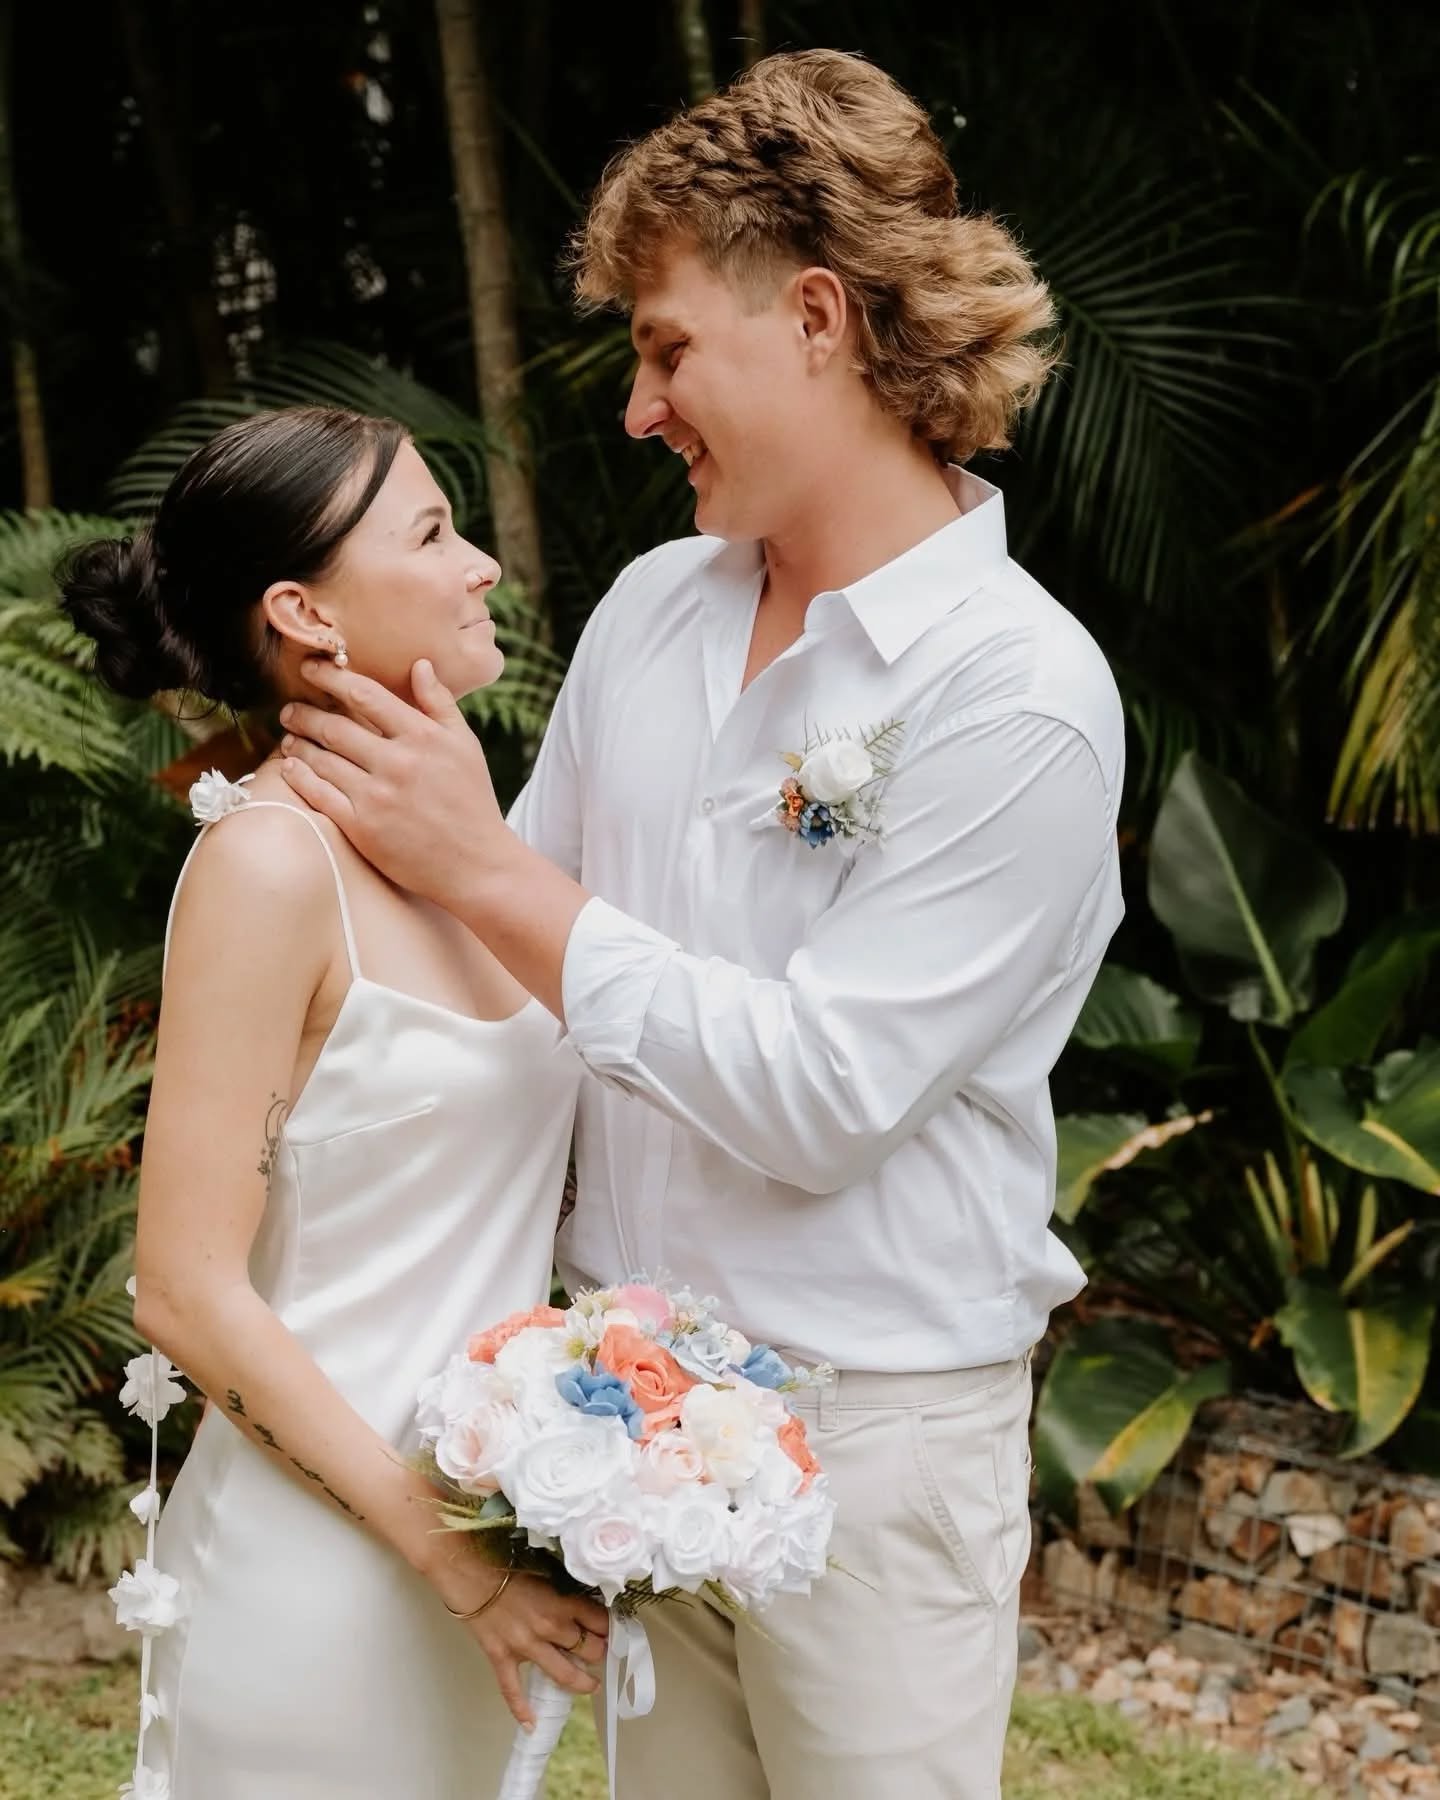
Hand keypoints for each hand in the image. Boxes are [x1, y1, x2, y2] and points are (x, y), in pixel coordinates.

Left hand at [277, 659, 514, 909]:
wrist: (477, 864)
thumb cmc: (472, 801)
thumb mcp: (466, 745)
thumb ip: (440, 704)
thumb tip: (419, 665)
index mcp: (423, 736)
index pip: (365, 695)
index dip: (331, 677)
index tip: (312, 667)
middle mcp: (397, 762)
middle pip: (335, 727)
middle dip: (305, 713)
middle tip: (290, 709)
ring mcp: (377, 796)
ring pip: (322, 759)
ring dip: (298, 744)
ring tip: (289, 738)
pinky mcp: (363, 827)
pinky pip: (319, 794)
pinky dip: (299, 777)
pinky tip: (289, 768)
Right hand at [435, 1558, 609, 1728]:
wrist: (468, 1569)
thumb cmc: (505, 1563)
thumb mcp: (544, 1569)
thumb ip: (563, 1589)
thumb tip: (581, 1601)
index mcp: (562, 1600)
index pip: (600, 1620)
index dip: (609, 1627)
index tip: (612, 1630)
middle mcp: (550, 1626)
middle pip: (588, 1649)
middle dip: (598, 1652)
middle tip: (600, 1653)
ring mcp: (526, 1645)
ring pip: (564, 1673)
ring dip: (582, 1682)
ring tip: (592, 1685)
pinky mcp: (502, 1657)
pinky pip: (513, 1690)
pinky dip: (522, 1709)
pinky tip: (532, 1724)